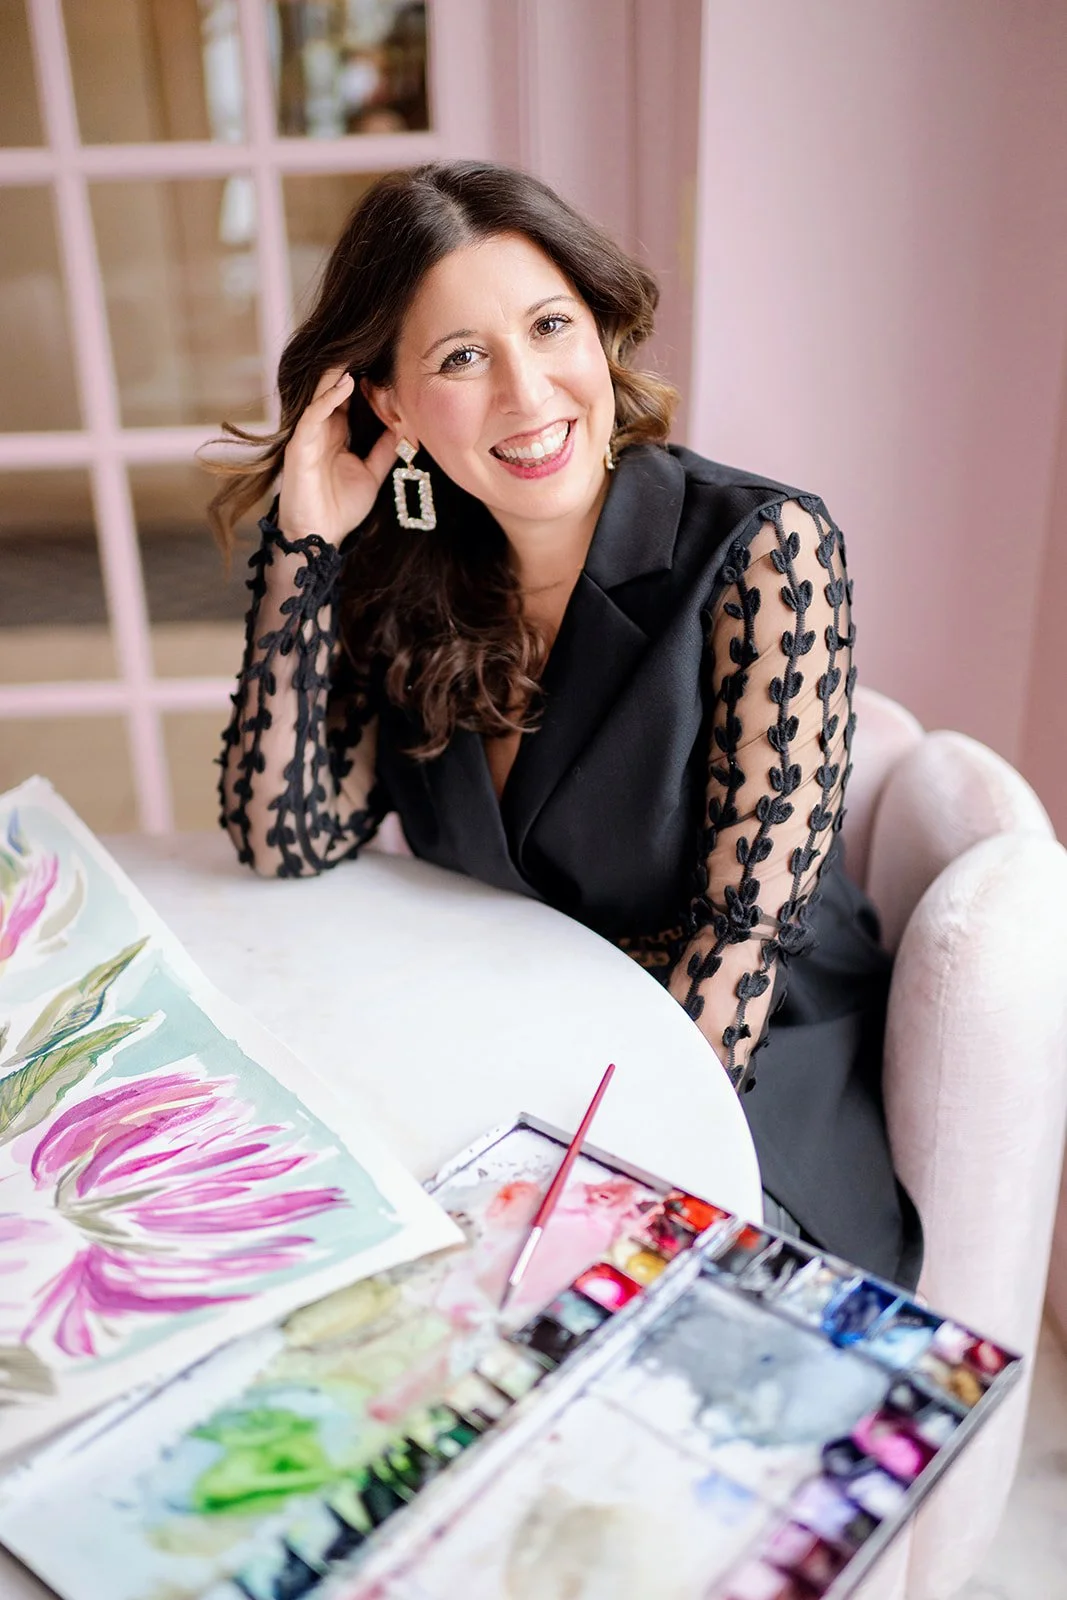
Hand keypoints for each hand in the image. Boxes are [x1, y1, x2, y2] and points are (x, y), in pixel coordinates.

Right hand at [277, 366, 398, 547]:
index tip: (390, 366)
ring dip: (338, 375)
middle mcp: (321, 429)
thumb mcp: (372, 474)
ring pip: (322, 395)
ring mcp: (309, 435)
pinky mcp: (299, 445)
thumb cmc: (340, 507)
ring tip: (358, 355)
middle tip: (375, 347)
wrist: (320, 536)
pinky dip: (328, 398)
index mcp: (336, 433)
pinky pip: (313, 414)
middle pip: (334, 390)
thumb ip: (385, 450)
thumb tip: (406, 428)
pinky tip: (345, 383)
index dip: (368, 381)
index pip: (350, 397)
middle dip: (352, 369)